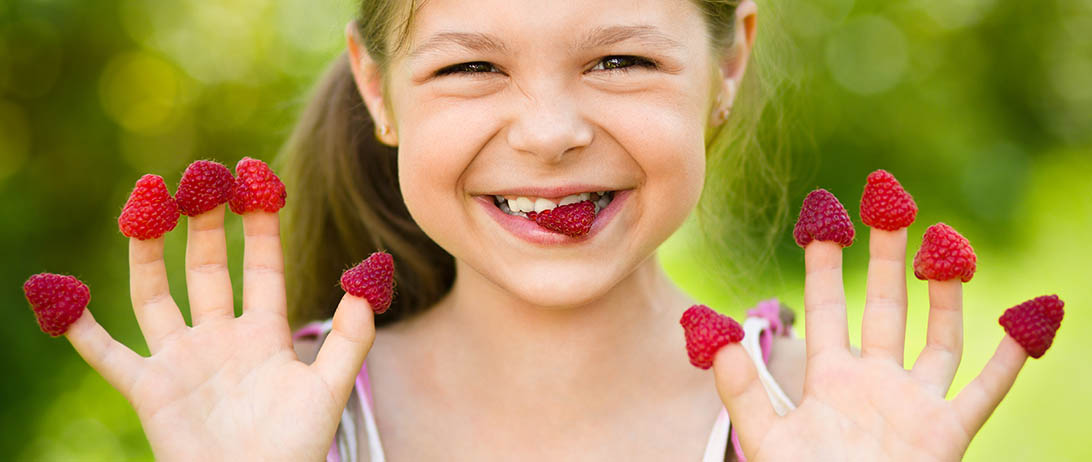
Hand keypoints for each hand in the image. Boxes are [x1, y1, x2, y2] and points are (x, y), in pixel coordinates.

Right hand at [62, 205, 374, 460]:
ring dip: (147, 250)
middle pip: (206, 268)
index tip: (257, 181)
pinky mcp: (149, 388)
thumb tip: (366, 279)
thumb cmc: (296, 447)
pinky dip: (80, 329)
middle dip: (204, 224)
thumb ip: (351, 335)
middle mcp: (219, 338)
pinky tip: (62, 295)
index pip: (261, 266)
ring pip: (155, 294)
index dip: (259, 225)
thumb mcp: (330, 386)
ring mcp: (182, 360)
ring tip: (147, 202)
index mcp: (263, 334)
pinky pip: (107, 354)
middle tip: (202, 177)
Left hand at [712, 228, 1026, 460]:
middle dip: (886, 257)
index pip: (827, 307)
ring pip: (936, 336)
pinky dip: (1010, 358)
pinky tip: (1026, 320)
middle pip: (883, 307)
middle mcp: (874, 383)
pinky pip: (985, 389)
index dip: (824, 264)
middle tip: (889, 202)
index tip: (823, 218)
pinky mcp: (947, 432)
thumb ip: (742, 389)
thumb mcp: (766, 439)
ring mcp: (913, 404)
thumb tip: (714, 333)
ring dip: (943, 292)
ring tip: (943, 242)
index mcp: (829, 380)